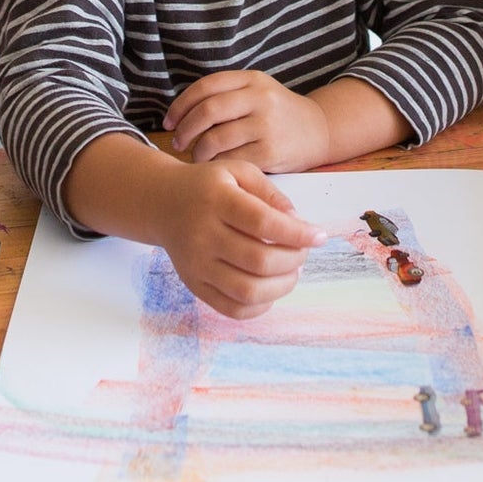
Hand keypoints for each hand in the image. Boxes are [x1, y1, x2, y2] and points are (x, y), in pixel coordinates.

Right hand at [155, 157, 321, 321]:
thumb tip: (298, 221)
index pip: (263, 222)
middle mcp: (203, 235)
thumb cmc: (210, 186)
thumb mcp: (240, 172)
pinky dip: (260, 306)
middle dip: (293, 260)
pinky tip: (271, 289)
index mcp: (218, 201)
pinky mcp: (194, 286)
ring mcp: (196, 265)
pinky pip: (231, 309)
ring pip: (247, 291)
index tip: (319, 236)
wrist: (163, 204)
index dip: (297, 233)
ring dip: (281, 286)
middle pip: (258, 260)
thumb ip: (271, 193)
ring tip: (292, 271)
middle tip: (304, 252)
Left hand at [166, 69, 331, 172]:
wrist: (320, 130)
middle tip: (178, 143)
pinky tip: (217, 166)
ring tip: (198, 157)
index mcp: (253, 80)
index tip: (169, 122)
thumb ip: (226, 95)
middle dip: (185, 130)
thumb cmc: (279, 114)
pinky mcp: (271, 152)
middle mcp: (260, 99)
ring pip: (215, 139)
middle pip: (207, 111)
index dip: (180, 105)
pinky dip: (217, 165)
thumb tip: (180, 114)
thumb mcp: (258, 92)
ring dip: (198, 152)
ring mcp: (267, 126)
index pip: (206, 86)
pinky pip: (231, 160)